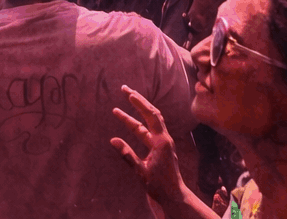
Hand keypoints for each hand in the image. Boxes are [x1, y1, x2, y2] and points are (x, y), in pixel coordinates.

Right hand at [110, 87, 185, 206]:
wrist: (173, 196)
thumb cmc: (159, 186)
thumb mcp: (141, 171)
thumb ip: (127, 155)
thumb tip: (113, 140)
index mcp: (162, 142)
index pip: (150, 116)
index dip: (139, 104)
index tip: (128, 94)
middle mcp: (164, 139)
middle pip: (152, 114)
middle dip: (138, 101)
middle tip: (125, 89)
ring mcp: (163, 143)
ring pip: (150, 122)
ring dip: (137, 112)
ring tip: (123, 104)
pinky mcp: (160, 148)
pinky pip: (149, 131)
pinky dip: (139, 124)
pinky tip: (131, 123)